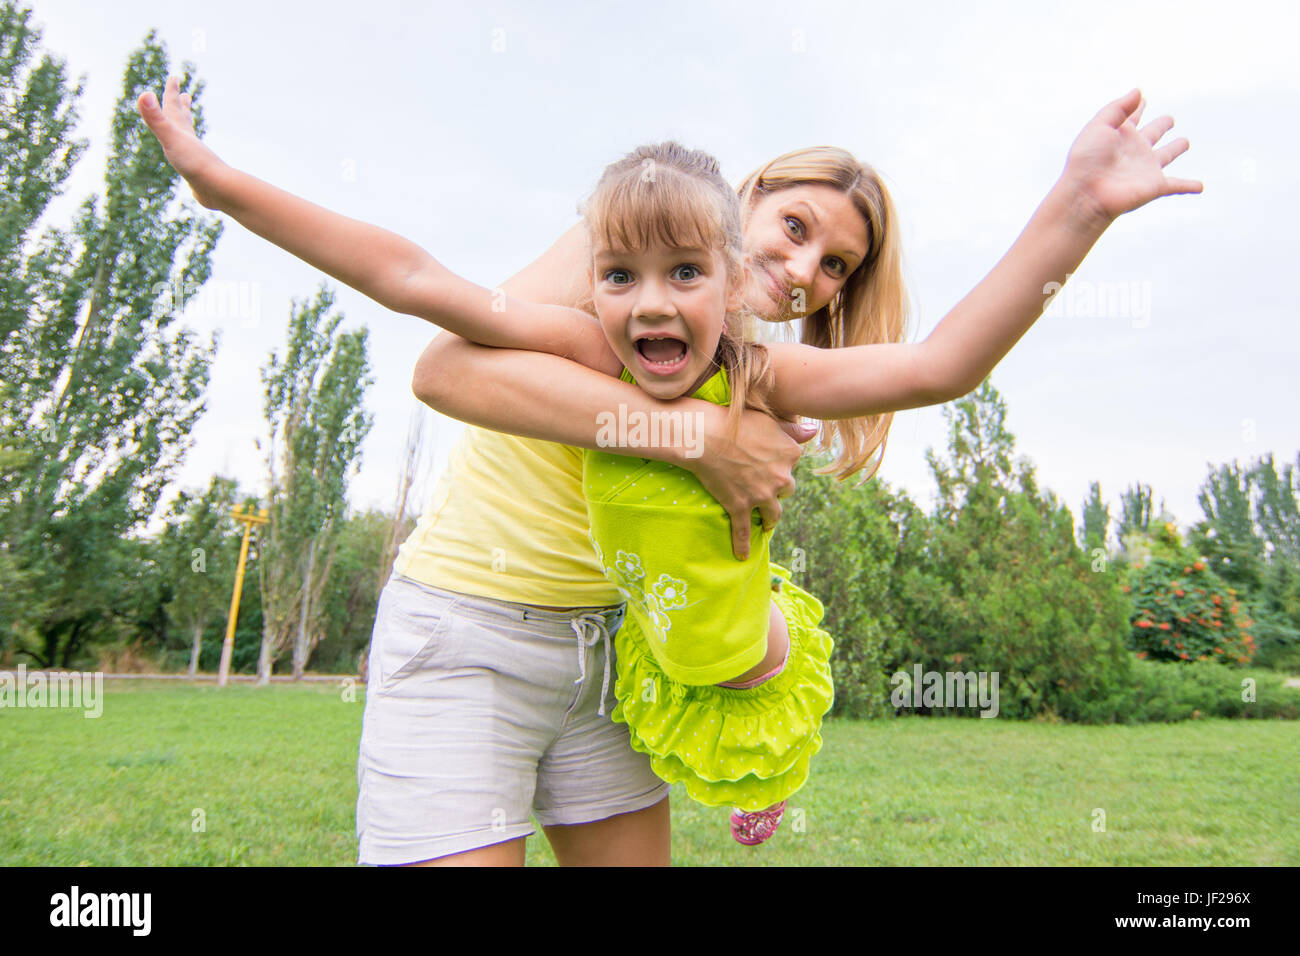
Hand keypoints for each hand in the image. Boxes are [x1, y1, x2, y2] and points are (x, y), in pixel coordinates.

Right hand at [137, 75, 223, 208]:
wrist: (217, 190)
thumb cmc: (194, 164)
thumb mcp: (171, 138)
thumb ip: (157, 119)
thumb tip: (144, 93)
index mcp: (181, 131)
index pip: (174, 107)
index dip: (172, 91)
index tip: (175, 77)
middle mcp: (189, 141)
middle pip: (184, 120)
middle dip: (181, 106)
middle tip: (185, 95)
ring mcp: (194, 157)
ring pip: (189, 139)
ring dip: (187, 130)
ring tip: (187, 126)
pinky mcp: (197, 172)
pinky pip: (191, 159)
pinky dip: (188, 154)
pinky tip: (190, 159)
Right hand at [684, 406, 817, 560]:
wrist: (706, 435)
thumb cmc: (735, 422)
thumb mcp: (768, 420)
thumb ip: (792, 429)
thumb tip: (814, 431)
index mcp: (790, 454)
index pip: (791, 465)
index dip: (779, 465)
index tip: (769, 464)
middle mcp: (781, 477)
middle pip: (786, 490)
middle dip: (777, 490)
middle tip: (764, 489)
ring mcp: (761, 494)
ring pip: (773, 514)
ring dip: (770, 519)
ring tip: (765, 524)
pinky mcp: (740, 506)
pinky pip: (743, 531)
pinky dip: (743, 545)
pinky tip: (743, 555)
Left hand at [1061, 89, 1202, 227]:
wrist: (1087, 194)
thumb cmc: (1086, 160)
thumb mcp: (1098, 127)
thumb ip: (1118, 108)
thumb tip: (1139, 92)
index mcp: (1120, 135)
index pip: (1132, 117)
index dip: (1137, 107)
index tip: (1142, 99)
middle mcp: (1134, 150)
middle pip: (1153, 134)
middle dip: (1161, 126)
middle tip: (1169, 120)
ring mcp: (1146, 168)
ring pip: (1166, 156)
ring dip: (1176, 149)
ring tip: (1185, 142)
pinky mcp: (1155, 186)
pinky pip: (1177, 185)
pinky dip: (1190, 186)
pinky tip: (1200, 187)